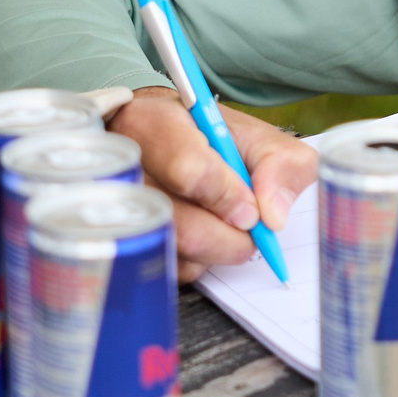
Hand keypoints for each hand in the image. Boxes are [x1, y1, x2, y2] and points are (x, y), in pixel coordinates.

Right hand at [108, 88, 316, 281]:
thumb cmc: (208, 139)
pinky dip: (202, 260)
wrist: (165, 142)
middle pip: (184, 228)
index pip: (189, 170)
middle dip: (231, 236)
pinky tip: (202, 231)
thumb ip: (279, 163)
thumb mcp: (253, 135)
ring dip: (218, 248)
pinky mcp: (126, 246)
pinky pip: (174, 270)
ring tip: (223, 220)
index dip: (229, 196)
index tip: (251, 207)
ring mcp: (118, 212)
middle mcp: (123, 171)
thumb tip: (273, 216)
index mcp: (153, 126)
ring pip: (181, 254)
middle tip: (246, 222)